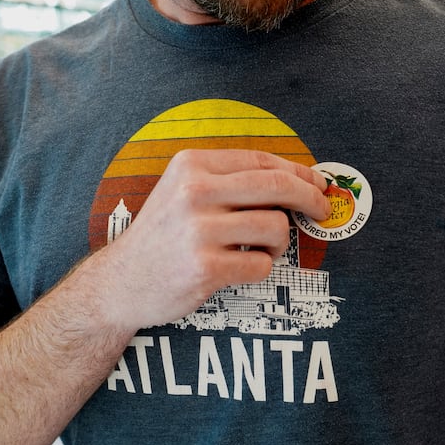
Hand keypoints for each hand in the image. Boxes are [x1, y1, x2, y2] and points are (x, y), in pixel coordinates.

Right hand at [95, 149, 329, 330]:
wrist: (122, 283)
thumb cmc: (163, 237)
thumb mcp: (183, 191)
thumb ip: (231, 181)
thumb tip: (298, 179)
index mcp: (191, 166)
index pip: (260, 161)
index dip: (298, 172)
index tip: (318, 183)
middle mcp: (194, 193)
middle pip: (276, 186)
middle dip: (310, 198)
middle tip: (322, 210)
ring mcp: (199, 231)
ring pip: (275, 227)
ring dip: (278, 243)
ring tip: (258, 250)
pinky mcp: (205, 267)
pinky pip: (263, 265)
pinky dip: (261, 268)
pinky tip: (239, 268)